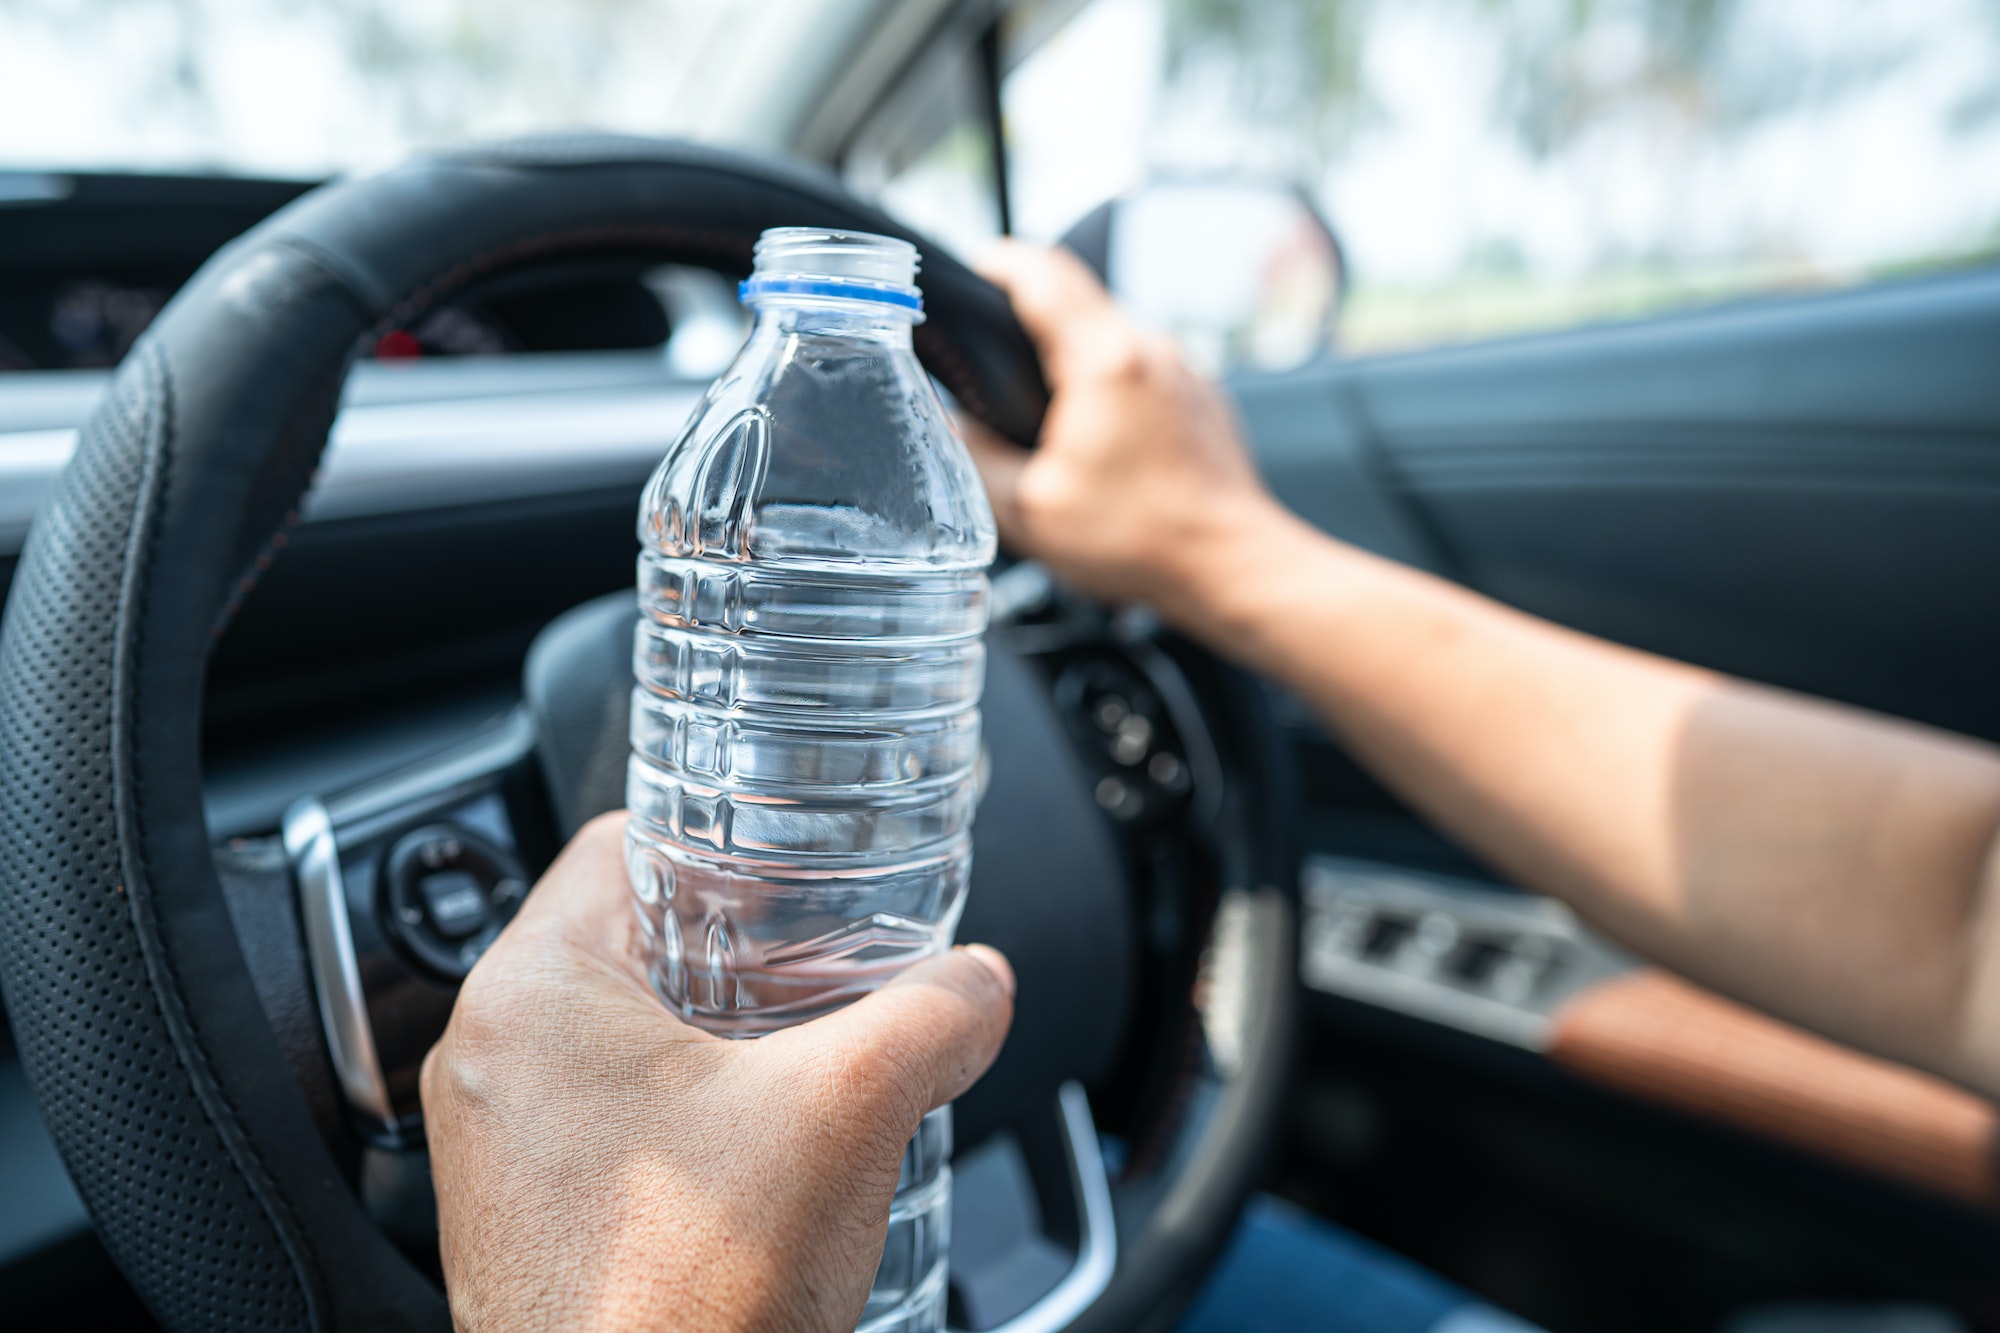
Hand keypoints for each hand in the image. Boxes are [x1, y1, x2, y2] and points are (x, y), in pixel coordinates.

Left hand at [421, 812, 1014, 1331]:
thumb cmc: (684, 1302)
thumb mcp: (850, 1110)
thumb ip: (934, 1014)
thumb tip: (979, 983)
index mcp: (528, 994)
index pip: (625, 847)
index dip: (727, 848)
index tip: (793, 870)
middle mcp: (488, 1063)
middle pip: (630, 944)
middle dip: (742, 953)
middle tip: (826, 968)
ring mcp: (500, 1151)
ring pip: (621, 1038)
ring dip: (719, 1037)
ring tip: (810, 1059)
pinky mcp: (527, 1222)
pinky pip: (608, 1122)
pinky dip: (690, 1113)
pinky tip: (769, 1151)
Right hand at [964, 240, 1296, 623]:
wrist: (1229, 564)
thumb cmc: (1144, 541)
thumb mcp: (1030, 510)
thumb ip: (975, 458)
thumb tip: (950, 426)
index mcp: (1102, 362)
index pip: (1039, 274)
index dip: (995, 262)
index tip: (971, 268)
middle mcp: (1149, 349)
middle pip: (1077, 288)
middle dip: (1028, 296)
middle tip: (990, 326)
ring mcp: (1182, 367)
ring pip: (1111, 324)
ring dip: (1071, 338)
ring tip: (1037, 385)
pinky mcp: (1200, 393)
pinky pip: (1142, 360)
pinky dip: (1108, 372)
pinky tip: (1093, 423)